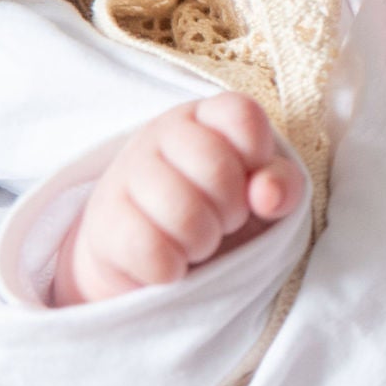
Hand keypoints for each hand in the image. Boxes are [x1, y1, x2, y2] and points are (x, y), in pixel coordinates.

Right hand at [50, 92, 303, 306]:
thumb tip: (268, 195)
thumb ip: (282, 184)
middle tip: (223, 221)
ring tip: (196, 241)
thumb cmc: (217, 212)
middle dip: (233, 210)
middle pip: (217, 170)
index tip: (250, 184)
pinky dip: (171, 269)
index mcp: (207, 116)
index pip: (242, 116)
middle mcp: (162, 134)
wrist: (147, 255)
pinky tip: (170, 263)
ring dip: (203, 242)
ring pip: (184, 214)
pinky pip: (149, 250)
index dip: (258, 157)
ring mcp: (126, 173)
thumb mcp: (262, 195)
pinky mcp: (103, 221)